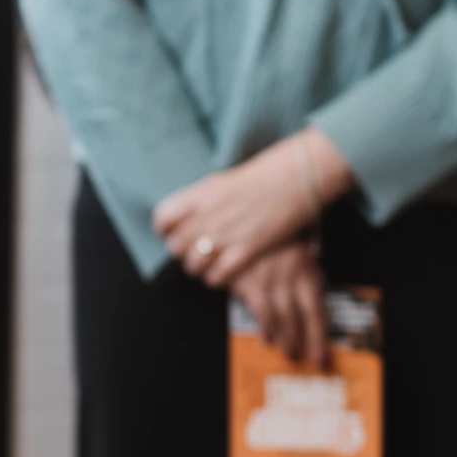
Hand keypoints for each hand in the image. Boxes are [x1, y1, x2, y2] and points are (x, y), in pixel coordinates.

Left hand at [156, 128, 349, 287]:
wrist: (294, 180)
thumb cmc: (260, 179)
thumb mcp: (220, 182)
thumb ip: (198, 201)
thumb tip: (181, 218)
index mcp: (198, 196)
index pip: (162, 219)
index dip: (165, 230)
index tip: (172, 233)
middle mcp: (206, 216)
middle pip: (175, 246)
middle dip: (183, 252)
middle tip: (195, 251)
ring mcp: (224, 235)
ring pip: (192, 265)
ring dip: (199, 268)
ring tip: (209, 265)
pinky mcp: (244, 251)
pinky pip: (216, 276)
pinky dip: (217, 278)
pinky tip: (225, 273)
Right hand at [233, 235, 329, 370]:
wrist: (244, 211)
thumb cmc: (275, 224)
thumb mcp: (300, 233)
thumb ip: (309, 253)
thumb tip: (316, 266)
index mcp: (307, 267)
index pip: (317, 310)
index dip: (320, 337)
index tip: (324, 357)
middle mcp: (291, 276)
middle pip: (301, 319)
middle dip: (306, 342)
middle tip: (309, 360)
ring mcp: (269, 279)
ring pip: (282, 318)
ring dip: (287, 338)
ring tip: (290, 351)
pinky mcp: (247, 280)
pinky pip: (260, 310)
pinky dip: (265, 326)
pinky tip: (268, 337)